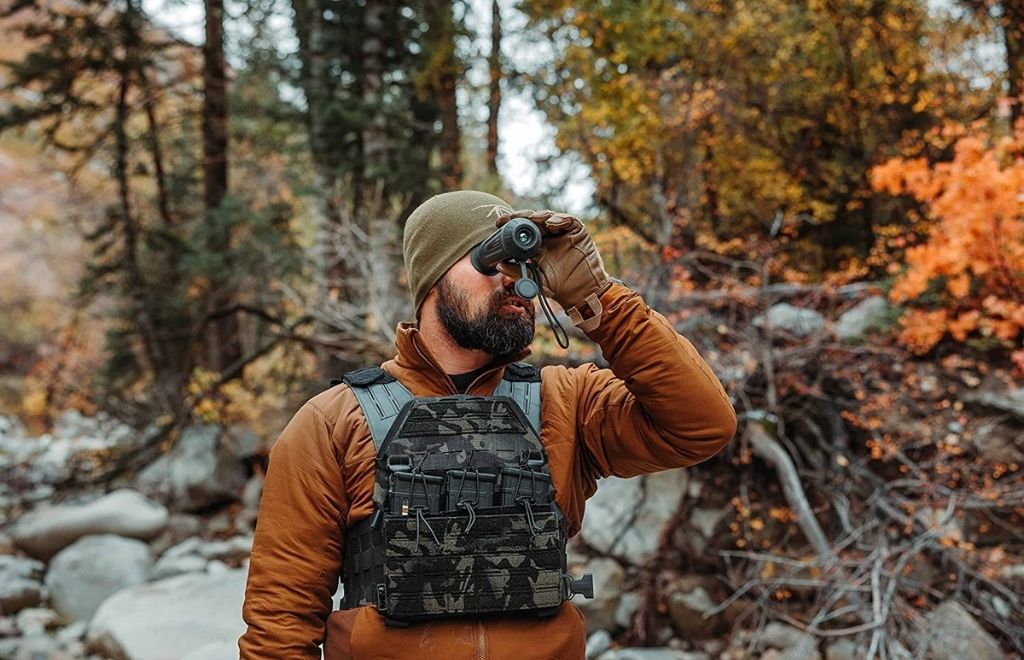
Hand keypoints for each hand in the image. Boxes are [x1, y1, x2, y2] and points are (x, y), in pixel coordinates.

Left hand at [495, 209, 612, 331]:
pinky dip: (559, 219)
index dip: (511, 224)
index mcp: (537, 245)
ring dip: (539, 216)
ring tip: (531, 218)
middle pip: (533, 220)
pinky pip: (569, 220)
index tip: (498, 224)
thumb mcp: (534, 279)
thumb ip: (517, 271)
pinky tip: (550, 223)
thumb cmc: (558, 287)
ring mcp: (563, 232)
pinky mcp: (578, 231)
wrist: (581, 293)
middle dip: (522, 217)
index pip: (522, 230)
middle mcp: (549, 236)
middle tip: (511, 217)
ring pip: (549, 217)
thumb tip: (498, 264)